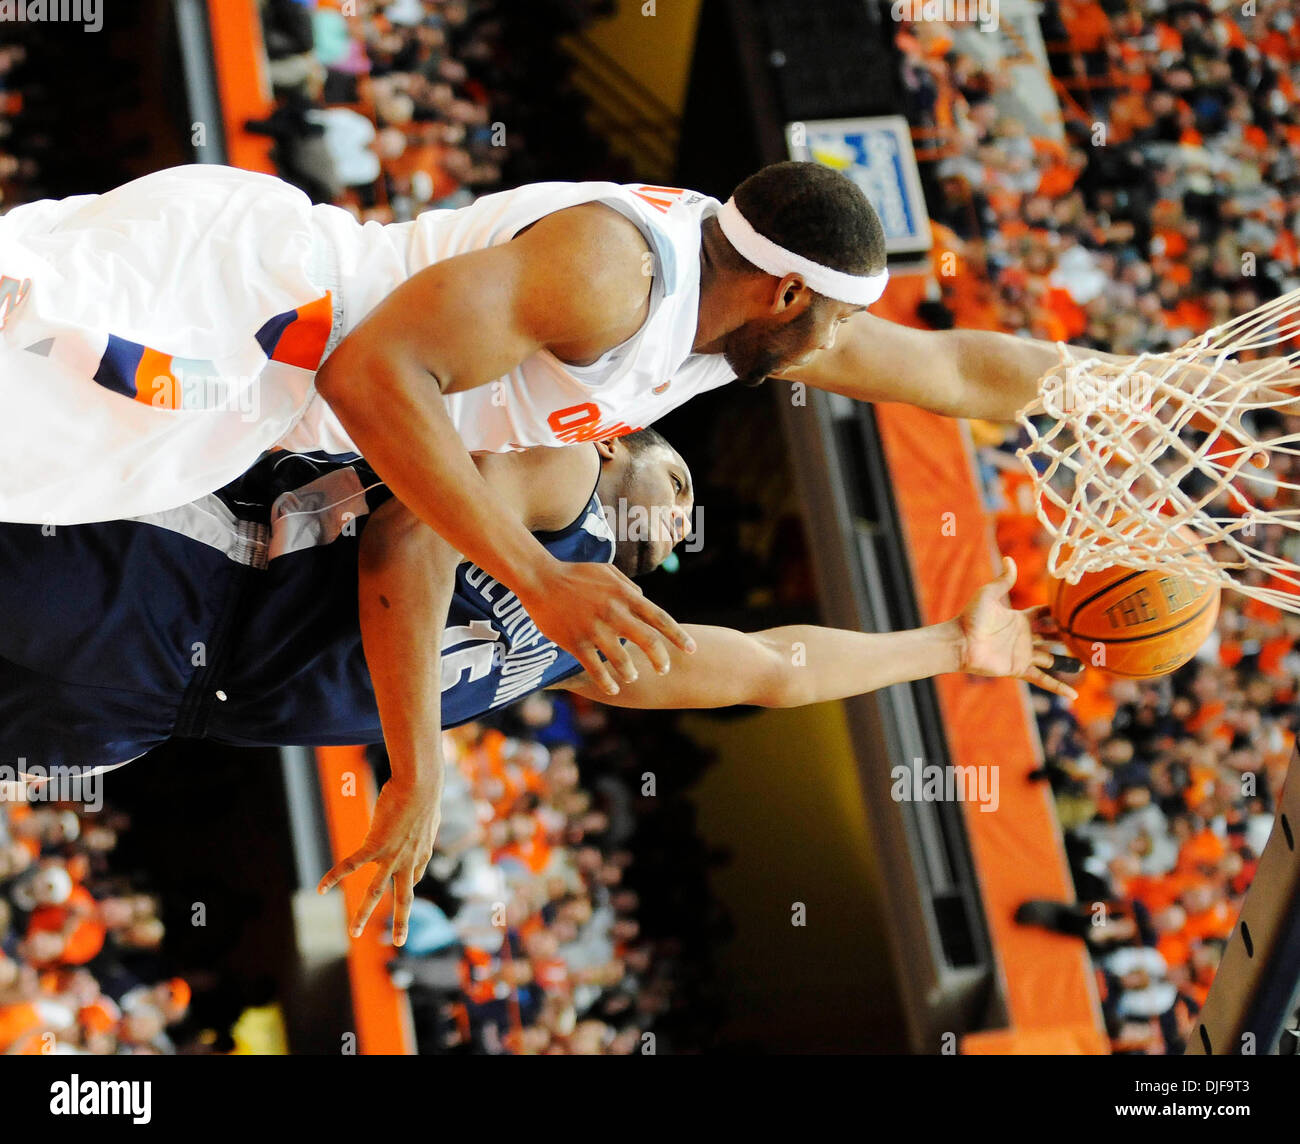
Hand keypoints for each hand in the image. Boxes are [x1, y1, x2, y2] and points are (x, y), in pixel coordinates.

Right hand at [317, 777, 440, 944]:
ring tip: (354, 932)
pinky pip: (351, 865)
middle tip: (399, 942)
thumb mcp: (429, 812)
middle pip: (403, 898)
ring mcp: (392, 856)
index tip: (405, 882)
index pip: (413, 877)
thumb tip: (422, 813)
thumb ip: (422, 822)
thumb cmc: (425, 791)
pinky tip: (321, 888)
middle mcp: (409, 861)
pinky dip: (334, 876)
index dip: (407, 881)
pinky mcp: (375, 846)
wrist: (420, 785)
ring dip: (363, 913)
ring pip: (375, 891)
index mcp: (422, 853)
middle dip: (401, 921)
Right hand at [517, 558, 695, 695]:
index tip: (692, 650)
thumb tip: (644, 598)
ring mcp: (595, 629)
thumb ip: (629, 586)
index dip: (678, 636)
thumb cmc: (574, 574)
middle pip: (648, 641)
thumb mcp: (607, 571)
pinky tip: (612, 689)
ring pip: (622, 659)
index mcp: (625, 596)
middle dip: (660, 659)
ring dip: (631, 672)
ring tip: (633, 676)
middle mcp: (614, 613)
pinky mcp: (575, 642)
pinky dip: (606, 682)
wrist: (540, 578)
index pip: (660, 618)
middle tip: (663, 669)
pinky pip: (595, 668)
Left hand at [956, 556, 1078, 700]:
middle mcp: (1024, 637)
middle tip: (1089, 636)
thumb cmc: (970, 617)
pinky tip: (1073, 696)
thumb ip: (1003, 580)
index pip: (1044, 614)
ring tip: (1087, 665)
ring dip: (1068, 663)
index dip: (1058, 612)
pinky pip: (1042, 679)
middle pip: (1052, 637)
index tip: (1077, 608)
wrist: (959, 642)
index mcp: (1019, 619)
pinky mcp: (1019, 668)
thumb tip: (1009, 558)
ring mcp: (1023, 654)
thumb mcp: (988, 594)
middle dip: (1068, 636)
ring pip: (1051, 659)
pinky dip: (1057, 687)